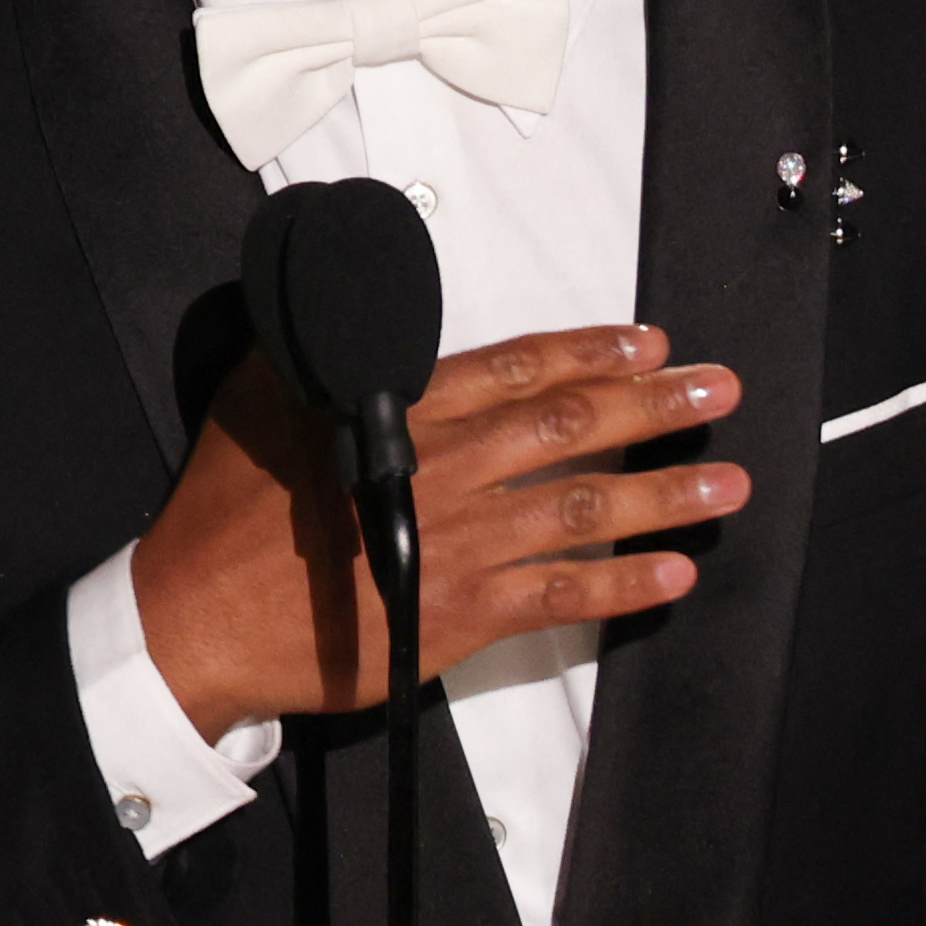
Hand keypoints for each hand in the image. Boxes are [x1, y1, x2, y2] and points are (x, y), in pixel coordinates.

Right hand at [131, 322, 747, 738]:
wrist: (199, 618)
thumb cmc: (228, 512)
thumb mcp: (263, 394)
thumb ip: (325, 350)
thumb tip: (354, 307)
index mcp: (405, 411)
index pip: (521, 368)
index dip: (595, 352)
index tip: (650, 344)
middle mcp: (446, 470)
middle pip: (573, 426)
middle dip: (656, 405)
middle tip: (718, 392)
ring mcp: (459, 544)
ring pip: (584, 507)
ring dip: (665, 494)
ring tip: (726, 484)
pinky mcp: (461, 615)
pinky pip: (563, 595)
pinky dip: (623, 584)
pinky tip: (672, 573)